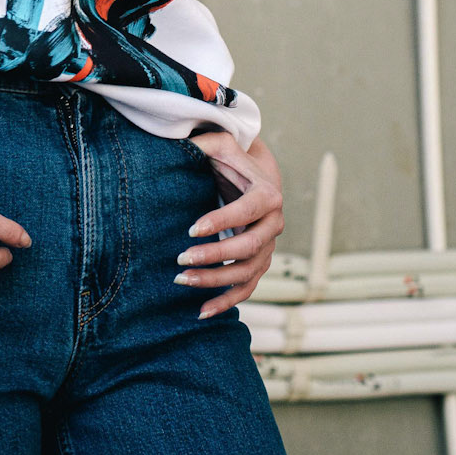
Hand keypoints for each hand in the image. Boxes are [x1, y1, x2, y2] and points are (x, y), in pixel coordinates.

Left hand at [176, 130, 283, 319]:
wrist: (251, 178)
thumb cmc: (230, 160)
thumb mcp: (221, 145)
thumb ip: (204, 142)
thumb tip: (182, 146)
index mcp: (268, 195)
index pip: (246, 212)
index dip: (221, 221)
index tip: (191, 230)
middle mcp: (274, 224)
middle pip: (248, 247)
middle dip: (214, 255)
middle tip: (181, 258)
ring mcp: (268, 247)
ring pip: (246, 272)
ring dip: (215, 281)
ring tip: (182, 280)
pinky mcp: (259, 263)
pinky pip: (246, 289)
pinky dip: (226, 303)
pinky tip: (201, 312)